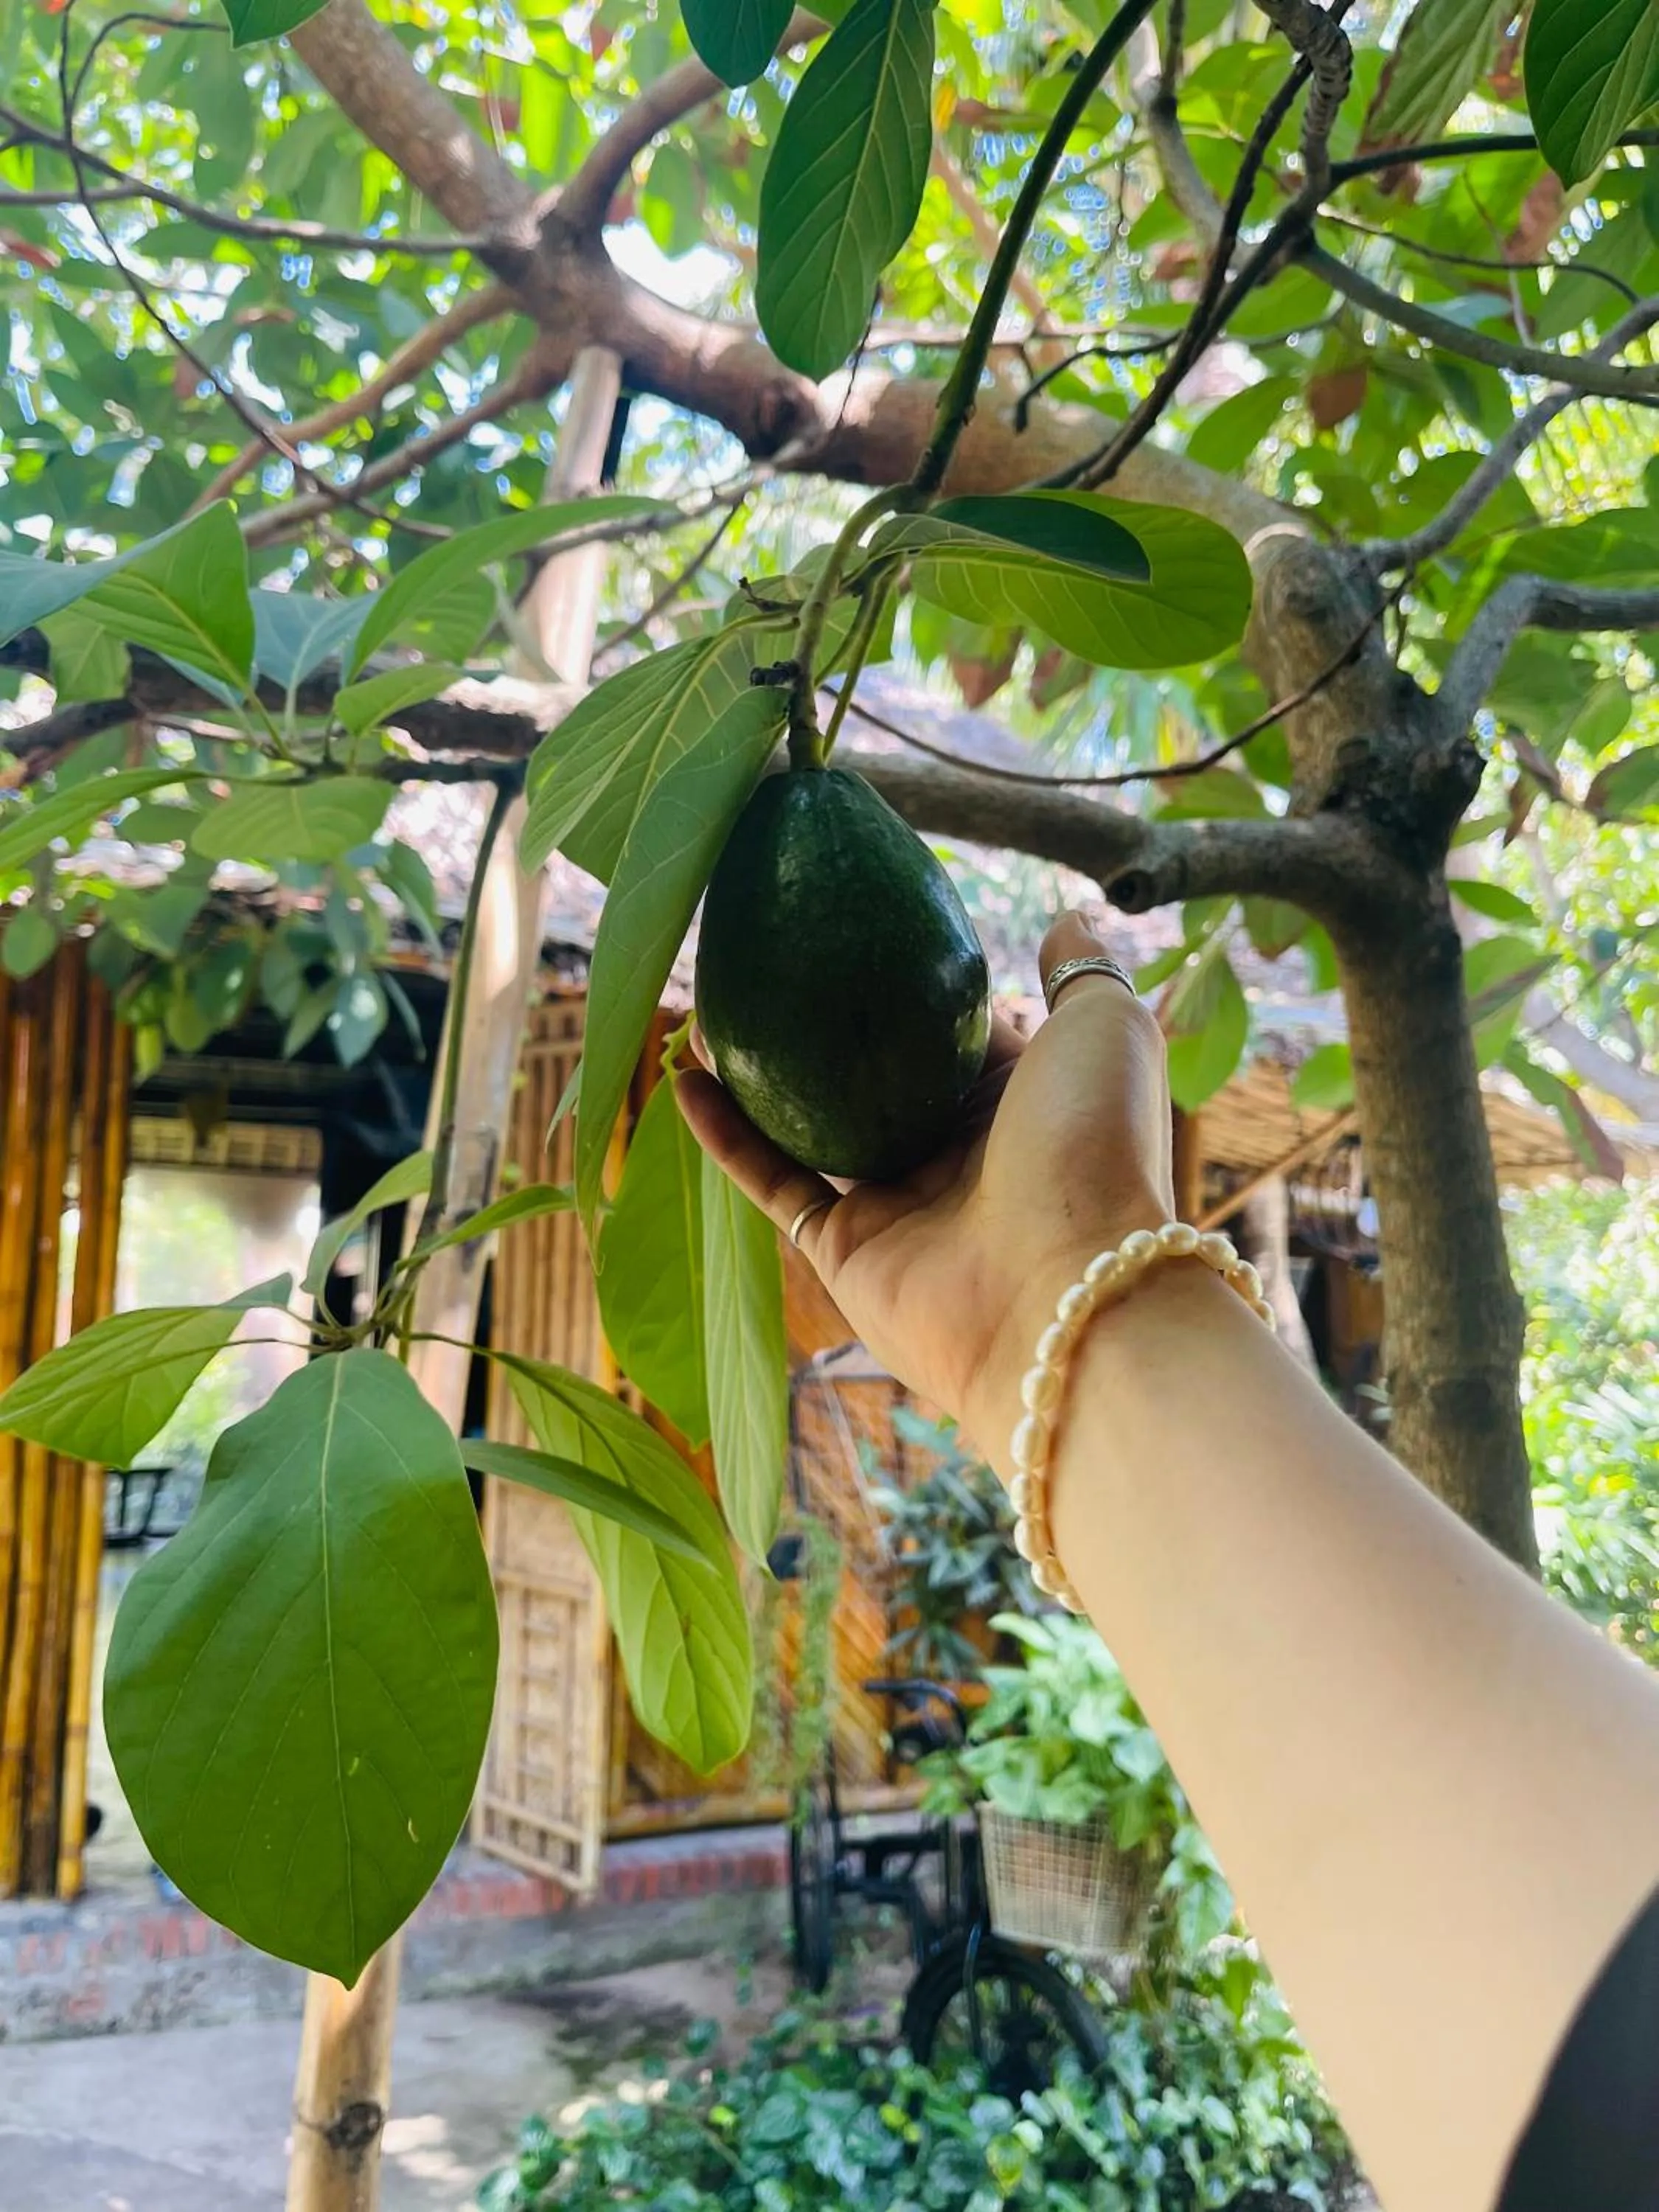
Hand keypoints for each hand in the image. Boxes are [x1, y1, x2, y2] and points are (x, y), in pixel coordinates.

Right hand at [677, 911, 1174, 1464]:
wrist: (1063, 1295)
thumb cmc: (1092, 1149)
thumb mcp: (1104, 1031)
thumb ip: (1080, 972)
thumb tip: (1067, 915)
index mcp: (1017, 1104)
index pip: (952, 1033)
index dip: (905, 985)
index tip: (851, 929)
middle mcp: (956, 1156)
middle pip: (871, 1079)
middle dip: (816, 1029)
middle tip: (757, 966)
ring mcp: (897, 1207)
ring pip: (810, 1128)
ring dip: (755, 1074)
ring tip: (702, 1012)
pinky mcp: (844, 1252)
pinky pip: (774, 1182)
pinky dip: (725, 1137)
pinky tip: (681, 1080)